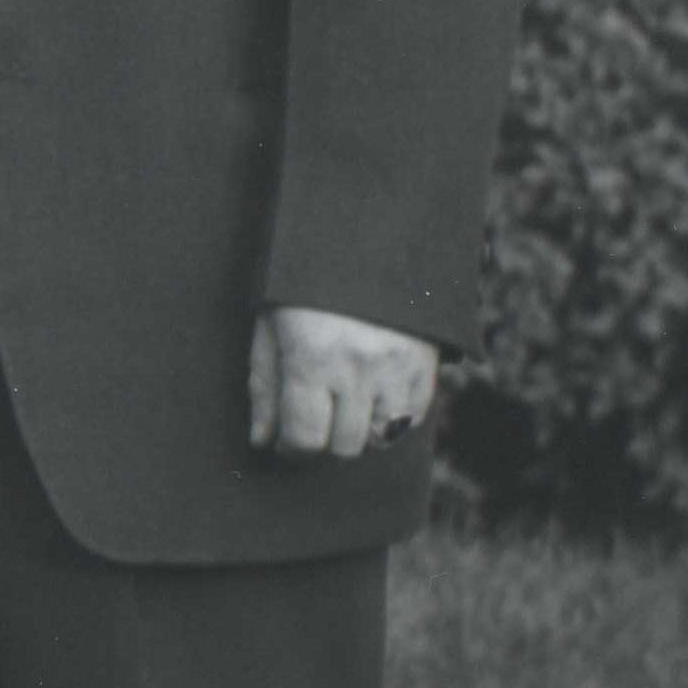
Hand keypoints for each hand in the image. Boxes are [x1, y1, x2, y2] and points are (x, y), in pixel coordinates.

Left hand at [246, 302, 438, 462]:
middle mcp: (358, 367)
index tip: (286, 439)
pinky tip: (371, 400)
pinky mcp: (426, 365)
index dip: (291, 447)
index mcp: (312, 356)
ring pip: (380, 440)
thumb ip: (264, 387)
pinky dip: (389, 422)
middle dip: (322, 441)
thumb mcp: (270, 326)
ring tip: (342, 408)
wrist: (368, 239)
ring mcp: (397, 368)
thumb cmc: (304, 286)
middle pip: (343, 445)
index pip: (305, 437)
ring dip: (357, 434)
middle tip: (314, 420)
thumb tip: (262, 440)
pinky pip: (411, 420)